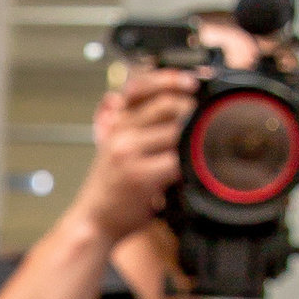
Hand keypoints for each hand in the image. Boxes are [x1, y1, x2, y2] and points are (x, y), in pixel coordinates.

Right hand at [71, 69, 194, 247]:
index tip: (191, 80)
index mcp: (116, 123)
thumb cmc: (111, 188)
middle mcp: (120, 133)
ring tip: (202, 145)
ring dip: (195, 137)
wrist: (93, 221)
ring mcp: (128, 153)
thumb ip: (134, 127)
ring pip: (175, 131)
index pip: (140, 86)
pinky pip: (177, 161)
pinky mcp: (140, 176)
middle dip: (191, 107)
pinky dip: (191, 163)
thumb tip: (170, 106)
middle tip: (205, 117)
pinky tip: (197, 167)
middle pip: (165, 104)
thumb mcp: (114, 149)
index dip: (169, 78)